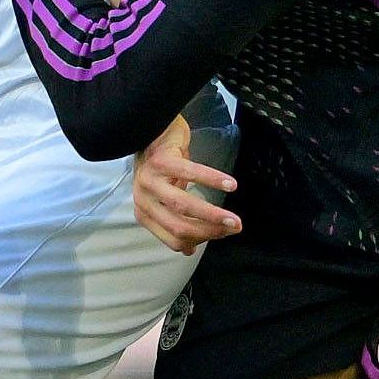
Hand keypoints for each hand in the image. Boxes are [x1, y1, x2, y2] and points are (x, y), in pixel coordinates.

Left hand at [134, 116, 240, 253]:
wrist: (150, 128)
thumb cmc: (163, 166)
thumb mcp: (166, 198)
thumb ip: (176, 221)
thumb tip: (190, 250)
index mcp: (145, 214)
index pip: (174, 238)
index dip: (200, 240)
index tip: (222, 234)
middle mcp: (143, 200)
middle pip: (179, 226)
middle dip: (210, 230)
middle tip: (235, 228)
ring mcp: (149, 180)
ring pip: (183, 205)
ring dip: (213, 214)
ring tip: (234, 218)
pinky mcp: (160, 160)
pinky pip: (190, 173)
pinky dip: (213, 180)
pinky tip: (231, 185)